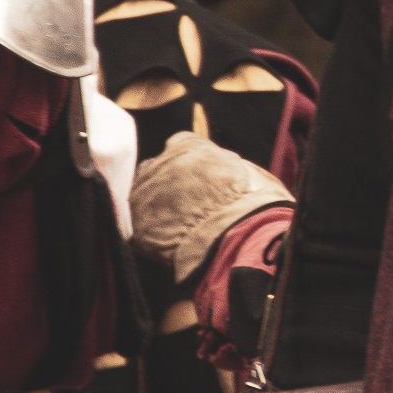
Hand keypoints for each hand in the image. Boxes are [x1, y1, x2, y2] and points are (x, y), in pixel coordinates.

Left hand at [130, 129, 291, 281]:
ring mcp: (146, 192)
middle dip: (167, 187)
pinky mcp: (137, 224)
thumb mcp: (248, 172)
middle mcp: (162, 162)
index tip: (198, 182)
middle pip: (156, 170)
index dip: (189, 167)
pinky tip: (170, 247)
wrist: (241, 236)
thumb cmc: (255, 205)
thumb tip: (228, 173)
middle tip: (188, 210)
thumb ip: (226, 167)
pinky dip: (150, 237)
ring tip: (179, 230)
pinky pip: (137, 228)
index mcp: (190, 146)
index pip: (180, 147)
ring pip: (143, 198)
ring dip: (156, 210)